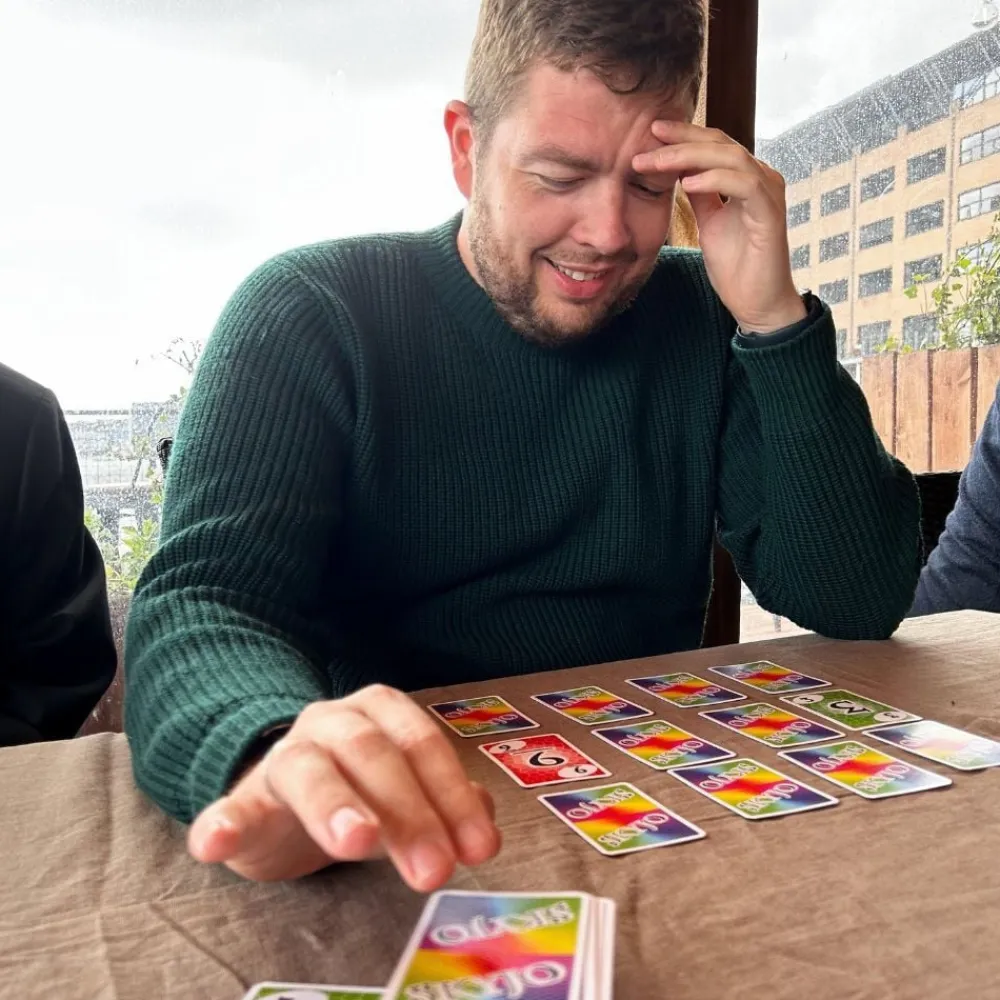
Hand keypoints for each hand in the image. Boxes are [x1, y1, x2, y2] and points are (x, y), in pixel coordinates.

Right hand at [187, 685, 501, 887]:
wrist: (281, 792)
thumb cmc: (359, 790)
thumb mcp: (407, 794)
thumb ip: (445, 804)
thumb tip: (484, 822)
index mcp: (379, 712)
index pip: (421, 744)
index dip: (452, 795)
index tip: (479, 848)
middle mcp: (331, 722)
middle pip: (372, 755)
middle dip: (408, 813)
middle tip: (434, 869)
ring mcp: (283, 757)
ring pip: (307, 770)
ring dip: (333, 805)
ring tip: (355, 842)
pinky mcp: (243, 799)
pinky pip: (229, 807)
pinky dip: (221, 823)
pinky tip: (215, 843)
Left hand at [633, 121, 806, 333]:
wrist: (756, 304)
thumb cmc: (736, 267)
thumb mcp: (709, 223)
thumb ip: (700, 196)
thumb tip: (681, 171)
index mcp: (747, 178)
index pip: (714, 145)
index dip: (684, 136)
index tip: (651, 132)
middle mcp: (762, 178)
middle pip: (720, 143)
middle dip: (682, 138)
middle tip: (650, 134)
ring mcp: (768, 193)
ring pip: (730, 157)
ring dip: (689, 156)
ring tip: (657, 161)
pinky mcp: (770, 214)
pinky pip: (744, 185)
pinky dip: (715, 179)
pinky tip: (688, 183)